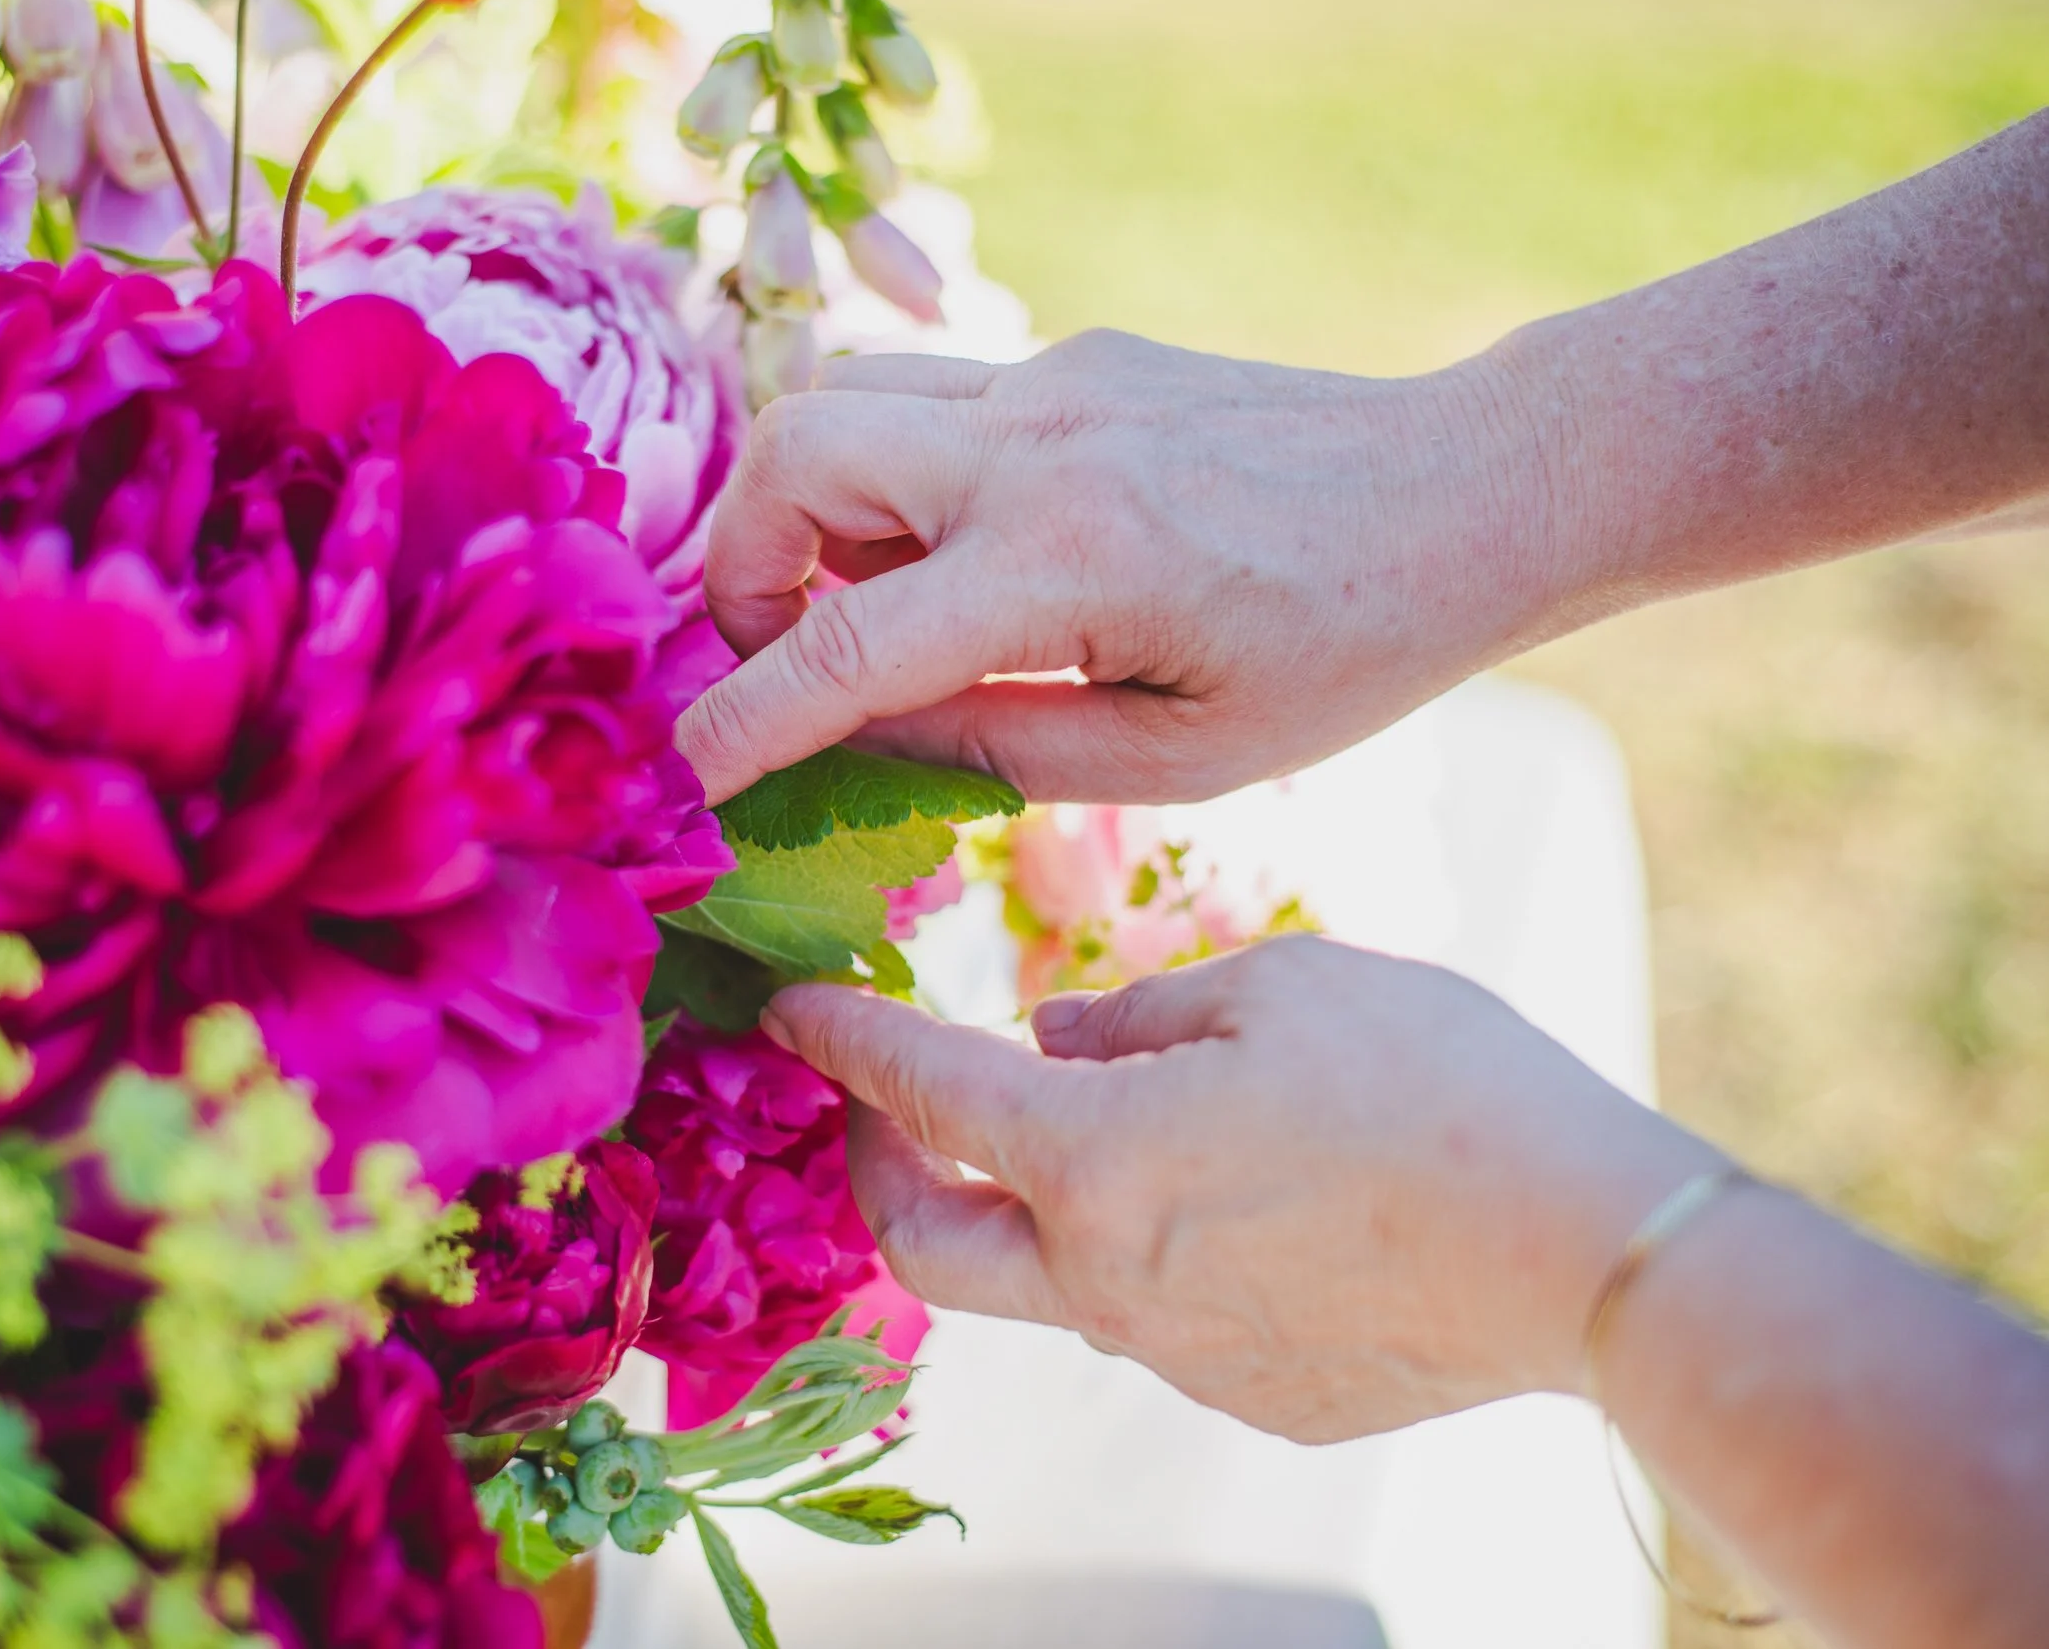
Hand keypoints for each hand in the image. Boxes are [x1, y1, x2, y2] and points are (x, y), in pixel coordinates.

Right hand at [675, 332, 1571, 804]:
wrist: (1466, 491)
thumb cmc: (1343, 652)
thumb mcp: (1176, 757)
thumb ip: (994, 746)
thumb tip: (855, 735)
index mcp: (1072, 562)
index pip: (846, 640)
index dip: (742, 715)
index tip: (682, 770)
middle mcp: (1041, 443)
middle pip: (793, 453)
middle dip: (742, 564)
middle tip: (787, 654)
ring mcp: (1056, 379)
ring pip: (842, 400)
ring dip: (809, 510)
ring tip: (877, 610)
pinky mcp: (1076, 358)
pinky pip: (927, 402)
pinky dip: (898, 482)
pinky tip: (974, 560)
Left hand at [767, 936, 1720, 1441]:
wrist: (1588, 1252)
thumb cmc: (1438, 1088)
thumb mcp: (1278, 987)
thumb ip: (1136, 1010)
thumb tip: (1051, 1032)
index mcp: (1097, 1160)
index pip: (920, 1093)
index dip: (841, 1042)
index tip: (791, 1010)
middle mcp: (1106, 1278)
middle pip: (922, 1242)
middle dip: (876, 1163)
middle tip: (889, 1097)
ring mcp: (1174, 1352)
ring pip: (1045, 1279)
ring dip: (1027, 1203)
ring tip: (1092, 1118)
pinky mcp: (1247, 1393)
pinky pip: (1152, 1315)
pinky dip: (1139, 1247)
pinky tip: (1217, 1194)